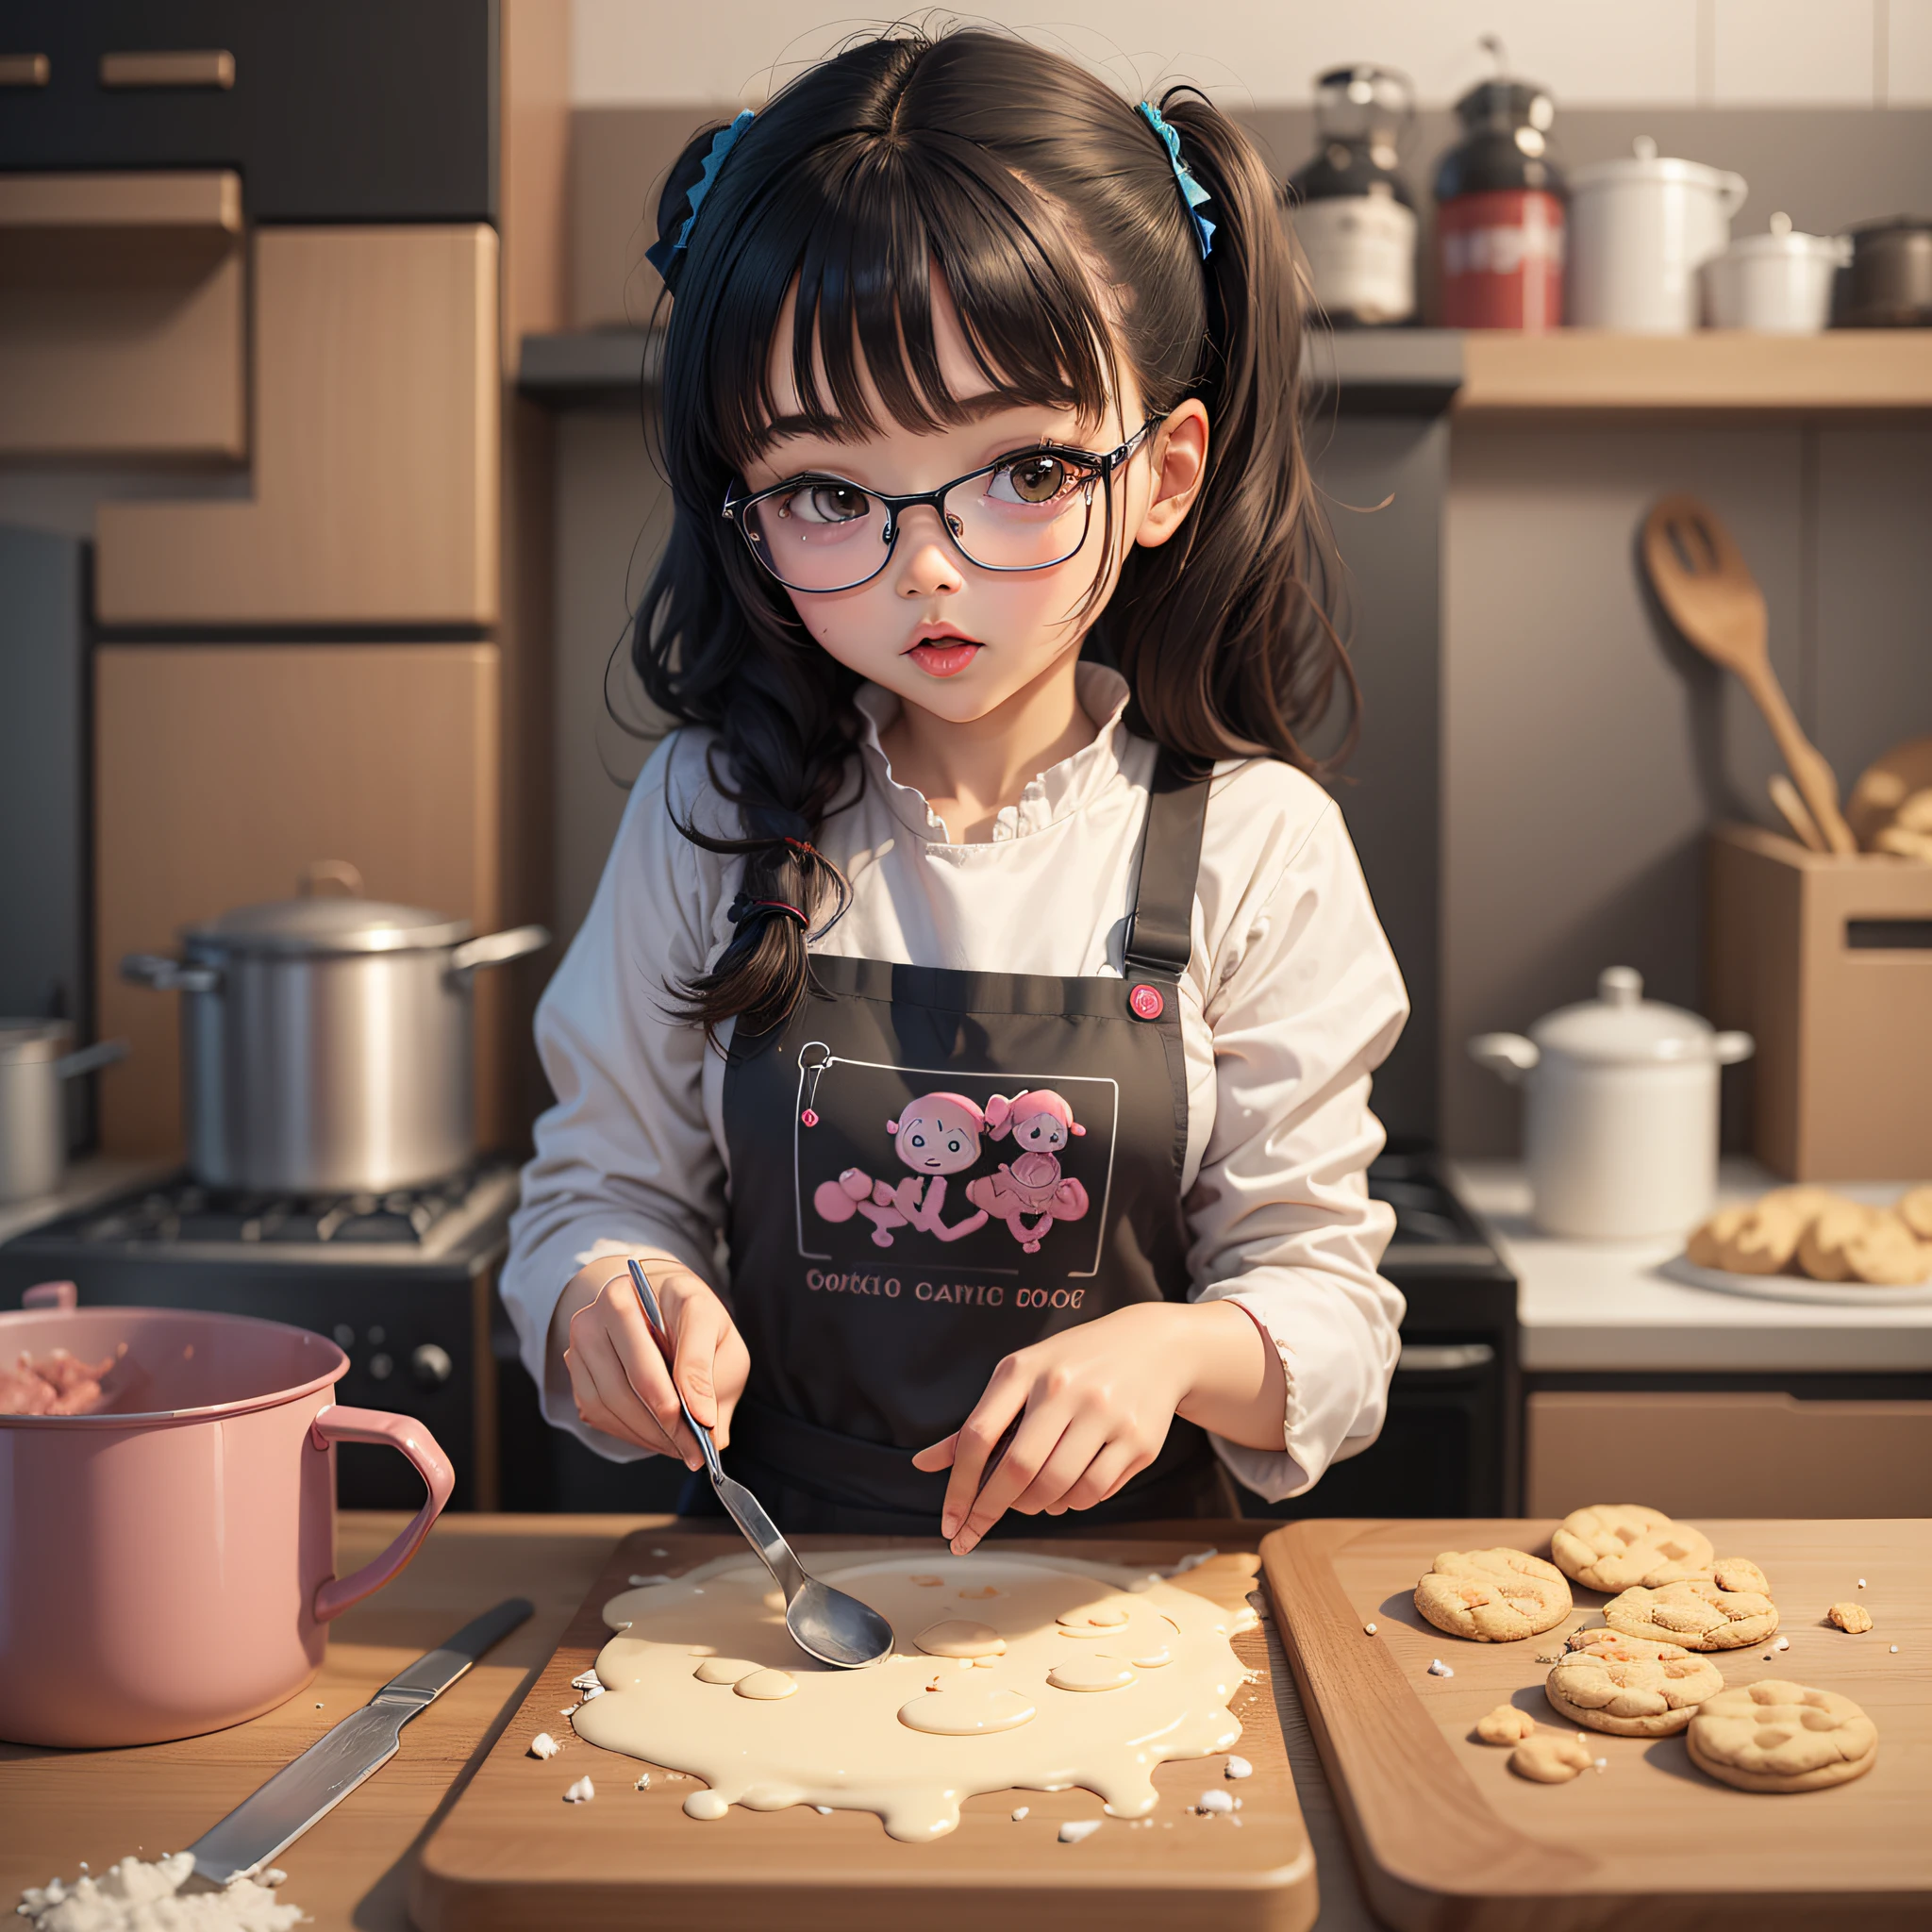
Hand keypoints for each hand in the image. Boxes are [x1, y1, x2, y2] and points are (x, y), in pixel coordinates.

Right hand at [554, 1258, 748, 1468]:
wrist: (656, 1305)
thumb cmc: (692, 1323)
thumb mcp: (719, 1338)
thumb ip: (711, 1377)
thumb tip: (705, 1425)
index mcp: (665, 1286)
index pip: (681, 1335)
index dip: (693, 1383)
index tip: (706, 1423)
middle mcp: (615, 1301)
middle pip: (637, 1376)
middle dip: (669, 1424)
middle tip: (694, 1451)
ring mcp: (587, 1331)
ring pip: (611, 1399)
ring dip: (646, 1433)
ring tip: (677, 1447)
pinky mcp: (573, 1360)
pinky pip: (595, 1409)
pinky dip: (626, 1431)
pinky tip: (653, 1435)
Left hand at [911, 1304, 1199, 1553]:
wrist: (1153, 1345)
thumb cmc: (1072, 1365)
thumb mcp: (1022, 1377)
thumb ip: (976, 1423)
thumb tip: (921, 1465)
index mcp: (1025, 1369)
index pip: (978, 1436)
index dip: (958, 1487)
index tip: (949, 1524)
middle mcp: (1065, 1388)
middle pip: (1017, 1469)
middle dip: (992, 1508)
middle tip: (980, 1525)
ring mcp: (1105, 1414)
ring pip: (1057, 1488)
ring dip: (1034, 1507)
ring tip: (1031, 1498)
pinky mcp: (1138, 1439)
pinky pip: (1094, 1493)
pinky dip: (1072, 1503)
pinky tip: (1068, 1490)